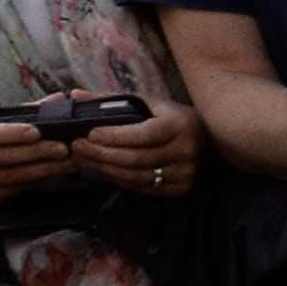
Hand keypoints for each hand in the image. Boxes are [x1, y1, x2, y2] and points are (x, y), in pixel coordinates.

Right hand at [0, 107, 75, 203]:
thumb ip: (19, 111)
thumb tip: (58, 100)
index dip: (8, 133)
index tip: (36, 131)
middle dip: (34, 153)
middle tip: (63, 148)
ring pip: (7, 178)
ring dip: (40, 171)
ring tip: (65, 163)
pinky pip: (7, 191)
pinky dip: (31, 183)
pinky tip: (50, 175)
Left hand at [63, 98, 200, 195]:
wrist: (212, 142)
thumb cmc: (172, 118)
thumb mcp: (148, 103)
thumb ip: (111, 100)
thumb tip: (75, 96)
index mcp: (178, 125)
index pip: (142, 134)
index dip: (114, 136)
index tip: (89, 133)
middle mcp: (185, 152)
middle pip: (136, 159)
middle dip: (102, 154)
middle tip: (77, 148)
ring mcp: (185, 174)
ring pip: (138, 176)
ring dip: (106, 169)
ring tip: (84, 159)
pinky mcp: (181, 189)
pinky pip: (144, 188)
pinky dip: (119, 180)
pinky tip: (102, 171)